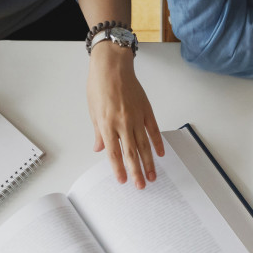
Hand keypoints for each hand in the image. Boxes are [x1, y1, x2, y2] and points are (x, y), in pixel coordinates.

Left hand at [88, 44, 164, 187]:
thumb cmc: (99, 85)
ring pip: (144, 145)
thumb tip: (100, 148)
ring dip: (148, 162)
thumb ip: (99, 132)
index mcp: (107, 124)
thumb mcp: (93, 110)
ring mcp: (136, 116)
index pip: (114, 152)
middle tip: (141, 186)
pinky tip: (160, 154)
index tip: (122, 180)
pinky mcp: (146, 110)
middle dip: (136, 171)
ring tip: (152, 176)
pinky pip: (153, 130)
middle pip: (131, 152)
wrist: (112, 66)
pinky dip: (157, 143)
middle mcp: (123, 122)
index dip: (118, 168)